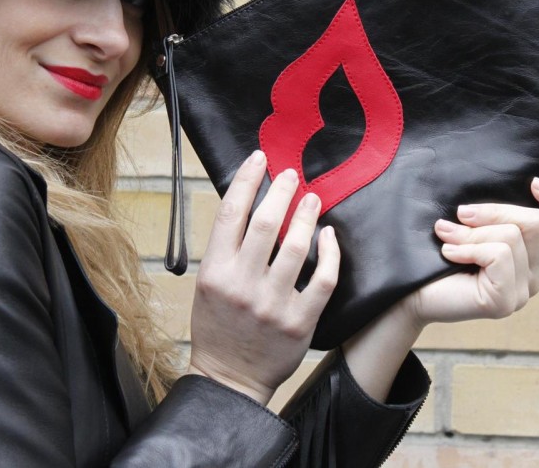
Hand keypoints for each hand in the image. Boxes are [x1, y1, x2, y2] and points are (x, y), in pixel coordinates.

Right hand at [188, 151, 339, 404]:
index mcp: (215, 272)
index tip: (259, 159)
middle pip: (266, 223)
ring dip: (307, 215)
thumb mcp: (209, 284)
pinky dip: (329, 253)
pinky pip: (323, 279)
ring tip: (312, 198)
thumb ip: (227, 248)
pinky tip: (328, 235)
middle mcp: (242, 285)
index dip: (247, 180)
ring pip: (297, 246)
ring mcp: (273, 304)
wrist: (229, 379)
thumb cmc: (217, 325)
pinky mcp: (300, 322)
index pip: (231, 213)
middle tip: (292, 175)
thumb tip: (250, 205)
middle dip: (281, 191)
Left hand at [343, 177, 538, 401]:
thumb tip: (502, 194)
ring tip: (446, 238)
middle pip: (535, 222)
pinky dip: (468, 248)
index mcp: (529, 254)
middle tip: (460, 214)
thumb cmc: (434, 256)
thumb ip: (490, 215)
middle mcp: (532, 274)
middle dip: (493, 210)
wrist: (407, 291)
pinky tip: (448, 254)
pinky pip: (497, 255)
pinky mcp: (503, 301)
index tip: (534, 183)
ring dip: (471, 232)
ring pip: (512, 236)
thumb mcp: (468, 225)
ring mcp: (521, 292)